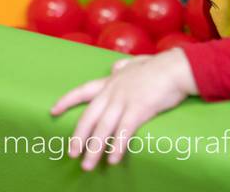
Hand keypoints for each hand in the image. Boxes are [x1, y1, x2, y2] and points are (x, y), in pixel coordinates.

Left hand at [50, 48, 197, 169]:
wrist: (176, 67)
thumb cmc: (159, 67)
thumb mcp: (136, 63)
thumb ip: (123, 66)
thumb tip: (114, 67)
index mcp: (110, 82)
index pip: (82, 91)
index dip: (66, 101)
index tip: (53, 110)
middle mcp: (113, 92)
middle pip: (89, 117)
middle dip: (78, 137)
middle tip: (71, 154)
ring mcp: (124, 100)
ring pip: (103, 128)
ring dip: (94, 149)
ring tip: (88, 165)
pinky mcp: (139, 109)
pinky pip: (124, 131)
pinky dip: (117, 146)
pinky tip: (113, 159)